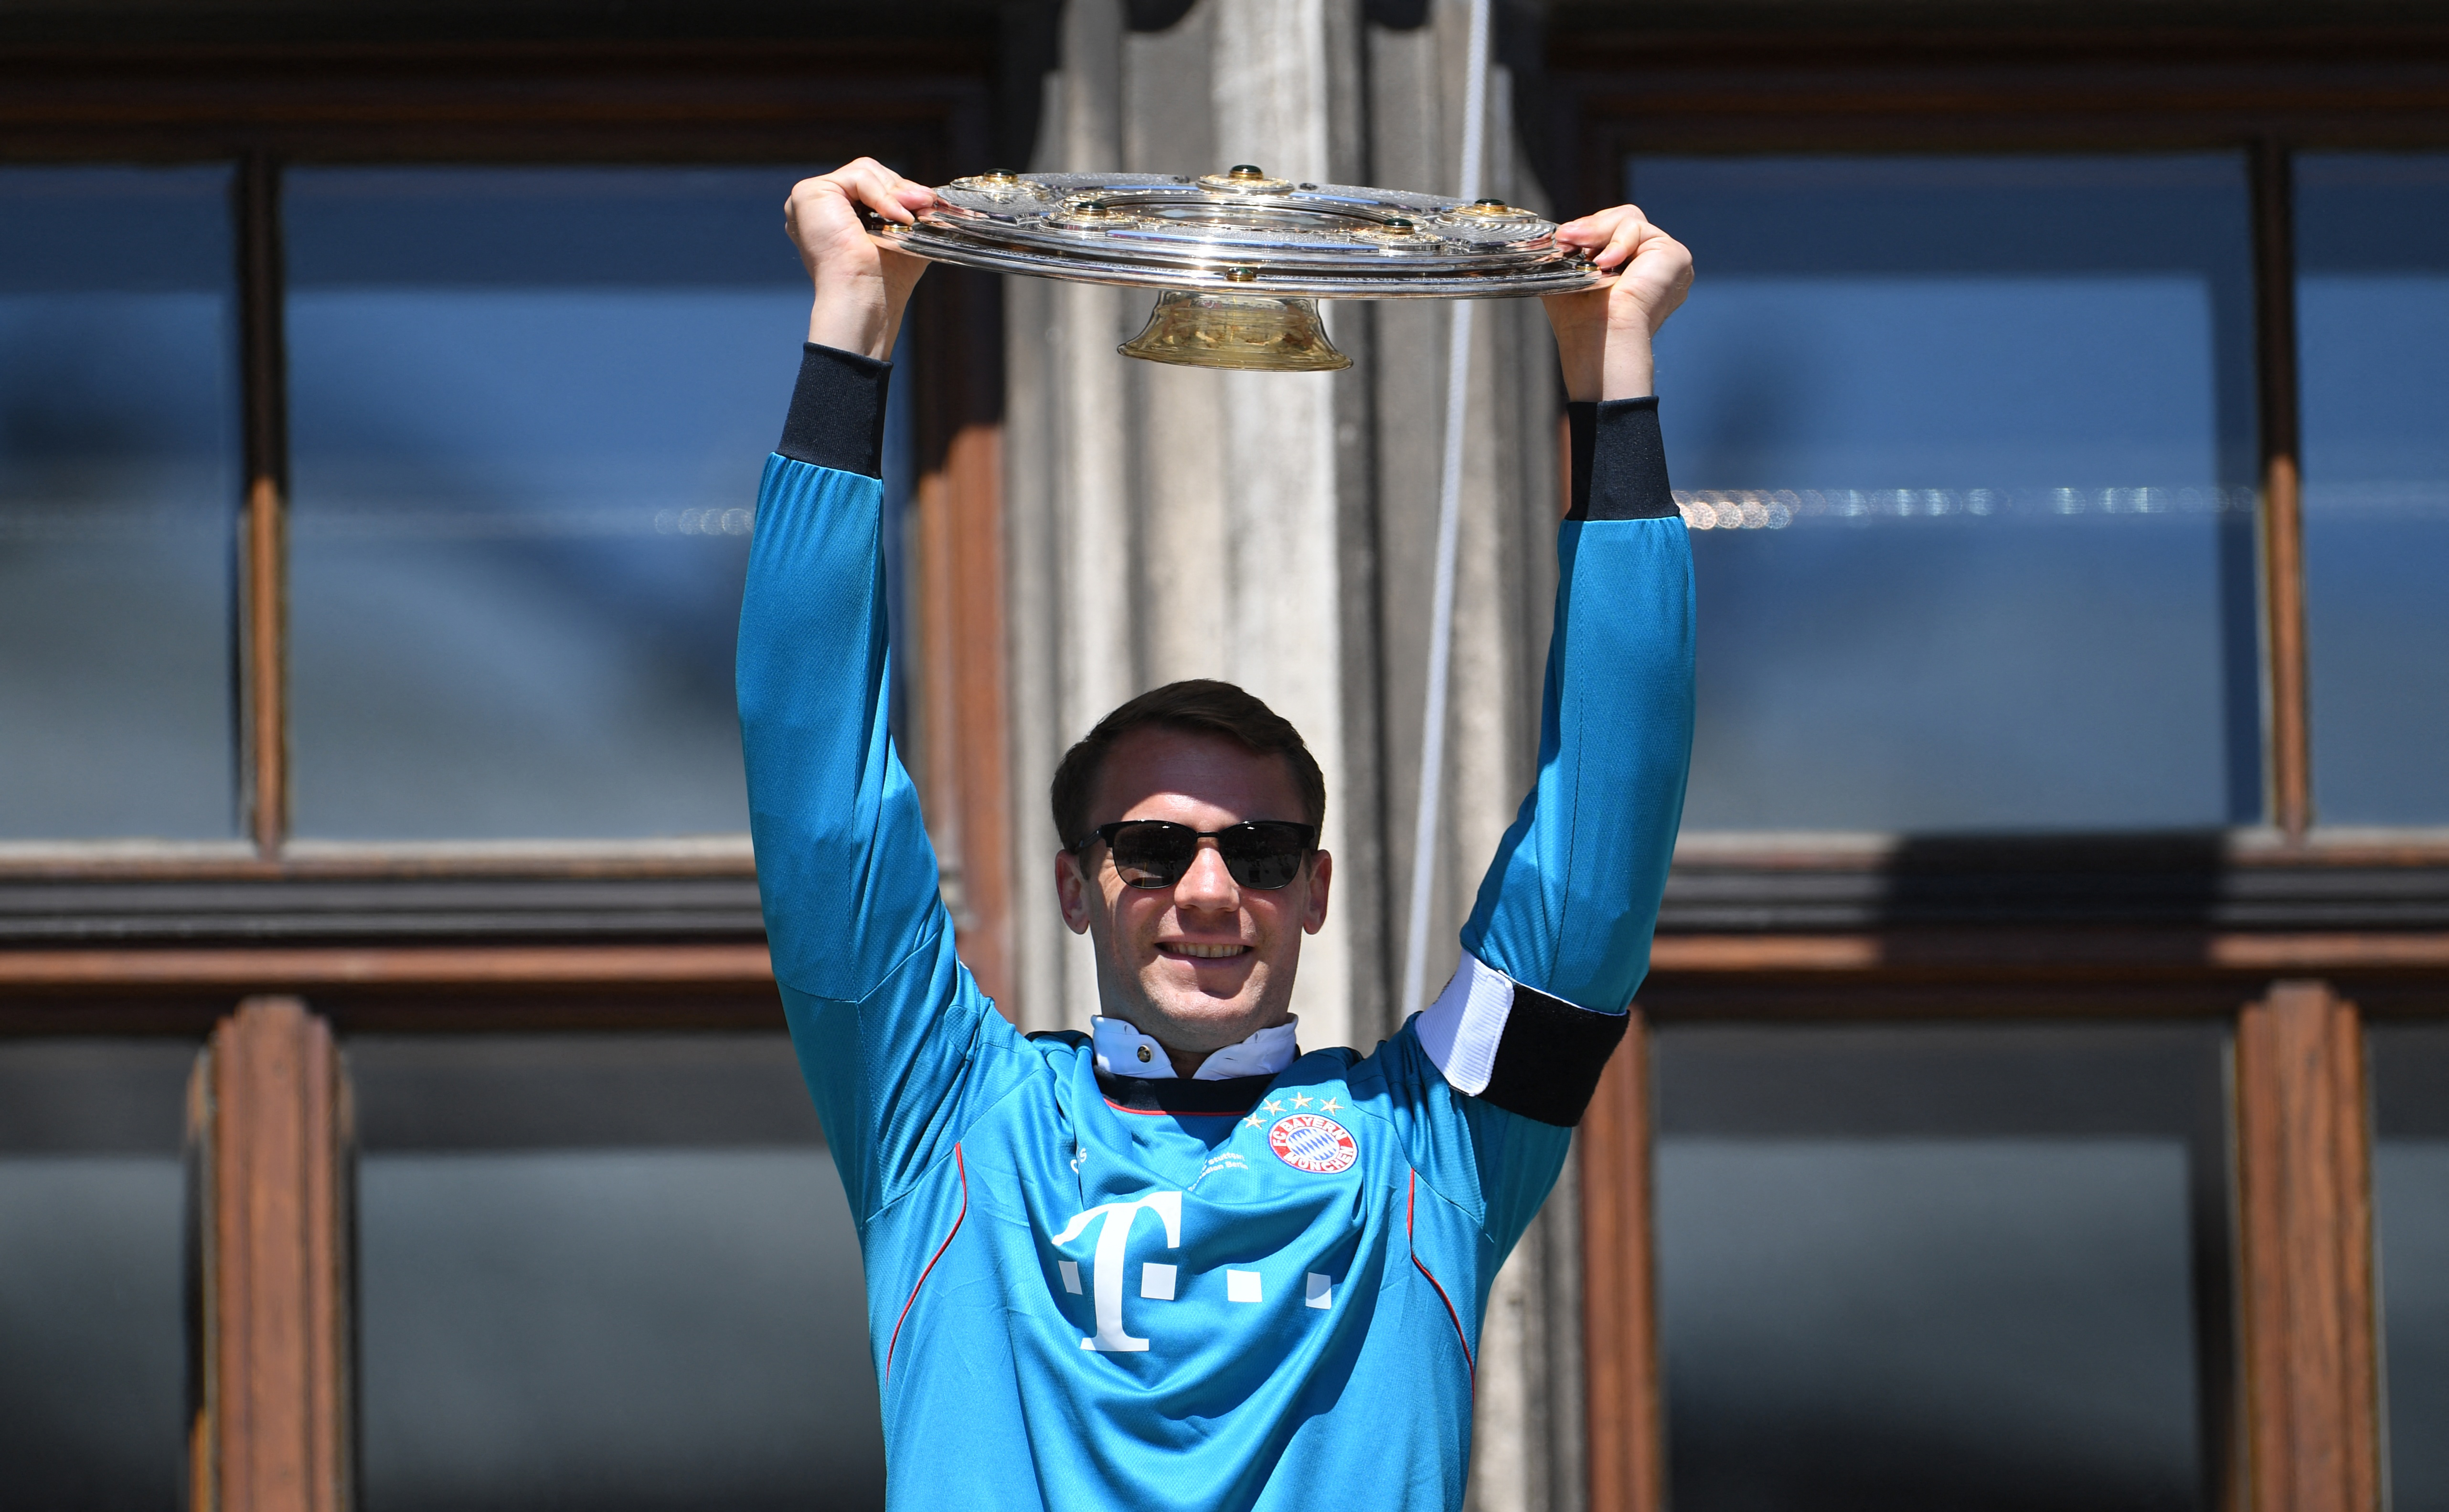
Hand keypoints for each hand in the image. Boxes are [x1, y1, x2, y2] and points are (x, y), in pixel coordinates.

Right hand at [785, 158, 937, 360]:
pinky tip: (896, 216)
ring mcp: (812, 199)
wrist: (865, 297)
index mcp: (840, 216)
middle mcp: (823, 206)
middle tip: (924, 204)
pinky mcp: (808, 193)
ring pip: (865, 172)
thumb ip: (909, 209)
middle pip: (870, 173)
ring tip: (909, 216)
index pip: (873, 185)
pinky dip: (882, 194)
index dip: (901, 191)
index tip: (926, 204)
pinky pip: (857, 177)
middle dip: (901, 188)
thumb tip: (929, 195)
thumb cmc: (884, 279)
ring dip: (895, 192)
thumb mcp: (903, 236)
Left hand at [1540, 204, 1692, 401]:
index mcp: (1632, 270)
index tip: (1562, 239)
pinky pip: (1638, 228)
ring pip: (1628, 220)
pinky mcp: (1674, 255)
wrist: (1599, 340)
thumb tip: (1557, 233)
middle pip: (1622, 220)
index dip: (1587, 230)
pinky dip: (1616, 242)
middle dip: (1591, 226)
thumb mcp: (1570, 276)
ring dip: (1597, 231)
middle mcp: (1652, 264)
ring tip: (1582, 252)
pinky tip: (1605, 264)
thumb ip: (1571, 251)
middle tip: (1567, 237)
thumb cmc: (1582, 321)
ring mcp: (1666, 259)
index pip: (1611, 231)